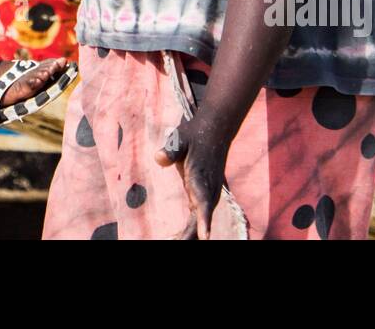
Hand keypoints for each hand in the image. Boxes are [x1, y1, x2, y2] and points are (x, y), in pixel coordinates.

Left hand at [155, 113, 230, 239]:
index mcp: (202, 177)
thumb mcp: (180, 137)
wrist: (215, 130)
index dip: (204, 220)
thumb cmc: (195, 134)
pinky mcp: (205, 195)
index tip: (205, 237)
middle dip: (192, 235)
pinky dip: (192, 230)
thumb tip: (159, 158)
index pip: (204, 202)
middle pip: (202, 218)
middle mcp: (209, 189)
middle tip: (175, 243)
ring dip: (190, 235)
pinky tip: (179, 238)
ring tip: (174, 242)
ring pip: (201, 220)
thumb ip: (171, 149)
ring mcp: (209, 194)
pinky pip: (199, 217)